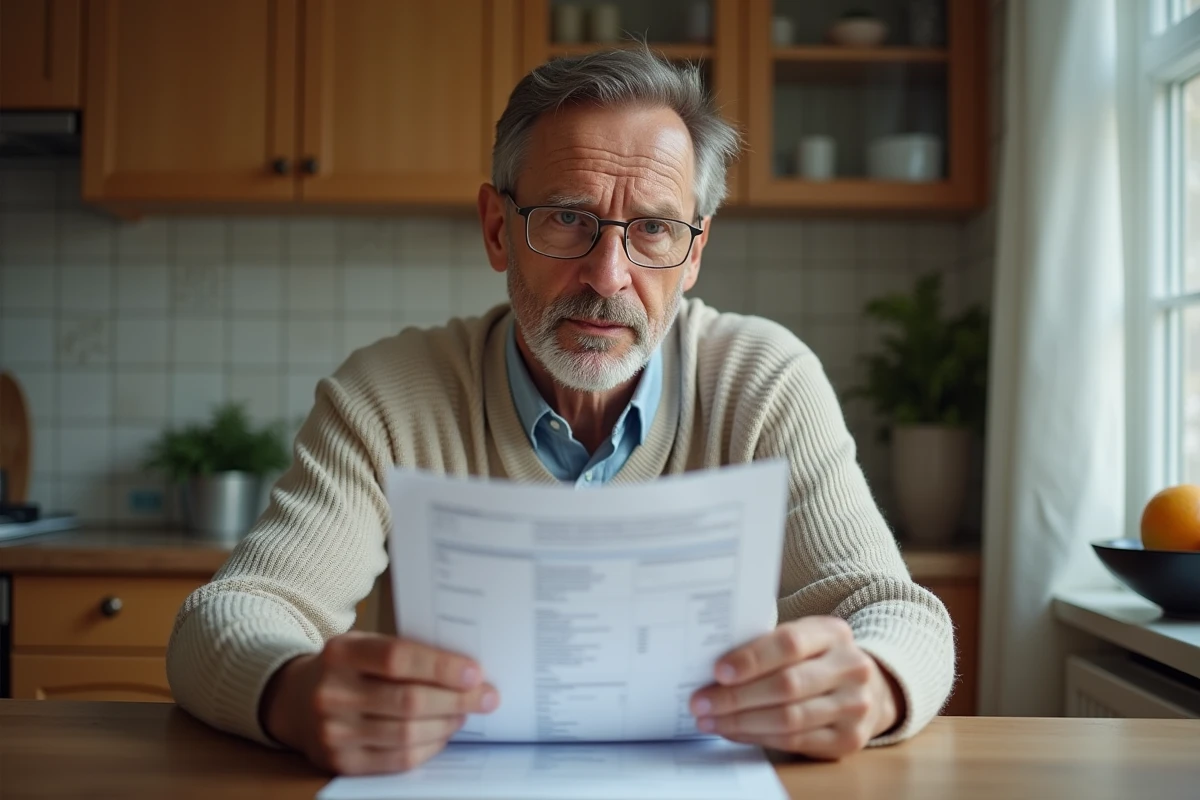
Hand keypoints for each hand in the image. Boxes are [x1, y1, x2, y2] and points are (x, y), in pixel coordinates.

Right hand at [260, 632, 499, 774]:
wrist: (292, 699)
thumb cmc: (345, 667)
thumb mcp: (362, 644)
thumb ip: (403, 652)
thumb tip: (464, 668)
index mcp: (340, 653)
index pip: (398, 659)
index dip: (440, 667)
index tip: (475, 672)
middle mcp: (332, 693)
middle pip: (408, 701)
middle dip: (457, 700)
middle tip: (487, 696)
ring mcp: (333, 732)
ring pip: (407, 734)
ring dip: (447, 724)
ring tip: (466, 713)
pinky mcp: (340, 762)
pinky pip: (398, 760)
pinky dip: (429, 747)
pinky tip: (443, 733)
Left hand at [689, 616, 901, 758]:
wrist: (868, 690)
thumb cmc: (817, 659)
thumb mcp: (804, 638)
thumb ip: (768, 645)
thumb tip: (713, 667)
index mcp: (833, 633)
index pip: (789, 643)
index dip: (751, 659)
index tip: (717, 671)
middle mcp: (851, 668)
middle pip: (786, 685)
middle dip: (736, 696)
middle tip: (701, 701)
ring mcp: (854, 706)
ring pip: (789, 718)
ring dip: (741, 722)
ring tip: (710, 720)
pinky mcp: (849, 739)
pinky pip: (795, 742)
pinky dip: (758, 737)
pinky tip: (734, 732)